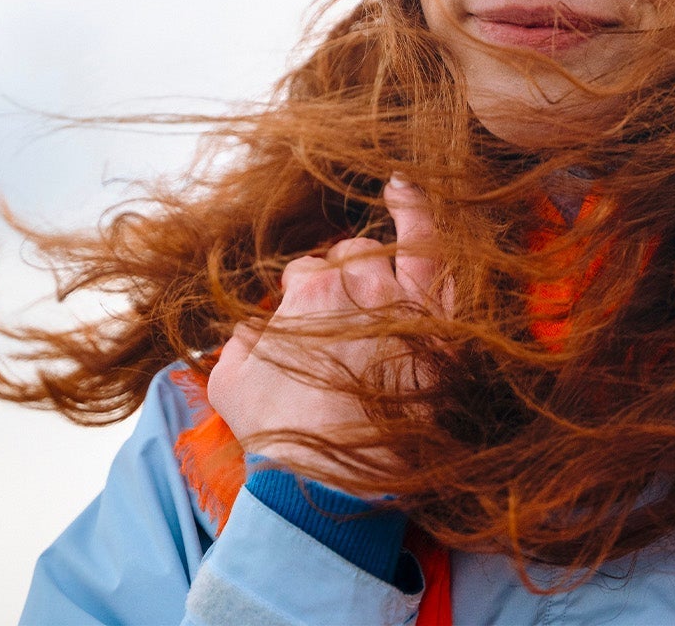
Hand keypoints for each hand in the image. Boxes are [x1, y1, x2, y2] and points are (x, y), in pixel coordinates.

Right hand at [205, 176, 445, 479]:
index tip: (302, 328)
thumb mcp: (231, 380)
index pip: (306, 273)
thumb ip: (240, 339)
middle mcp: (360, 289)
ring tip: (391, 214)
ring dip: (384, 248)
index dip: (302, 296)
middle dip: (340, 276)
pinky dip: (427, 222)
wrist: (326, 483)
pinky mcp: (441, 330)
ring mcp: (406, 305)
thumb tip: (255, 327)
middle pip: (350, 256)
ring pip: (393, 252)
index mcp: (308, 295)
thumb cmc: (278, 432)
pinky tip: (409, 191)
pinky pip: (443, 263)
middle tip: (339, 318)